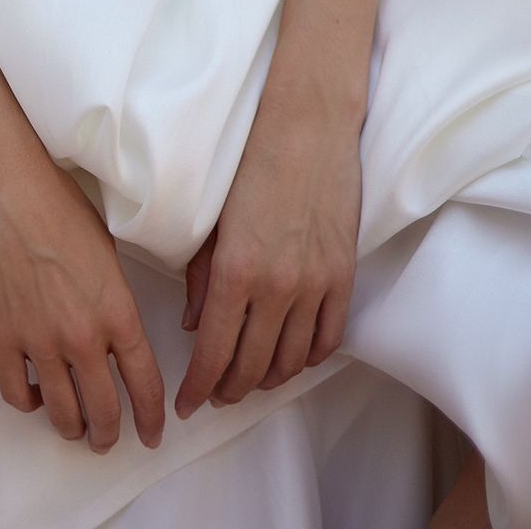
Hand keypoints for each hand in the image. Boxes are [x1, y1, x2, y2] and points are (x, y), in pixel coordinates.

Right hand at [0, 143, 165, 453]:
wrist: (3, 186)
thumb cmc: (59, 203)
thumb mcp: (109, 249)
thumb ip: (117, 297)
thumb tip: (119, 326)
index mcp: (117, 310)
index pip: (145, 383)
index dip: (152, 416)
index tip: (153, 434)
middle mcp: (82, 337)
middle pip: (104, 410)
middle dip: (111, 433)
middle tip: (110, 439)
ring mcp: (37, 342)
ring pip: (62, 412)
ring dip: (73, 428)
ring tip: (76, 428)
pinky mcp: (0, 338)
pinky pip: (17, 394)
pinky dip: (30, 403)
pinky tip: (36, 394)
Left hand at [174, 94, 360, 420]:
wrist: (307, 125)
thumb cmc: (251, 162)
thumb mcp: (213, 219)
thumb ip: (202, 277)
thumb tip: (196, 327)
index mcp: (235, 271)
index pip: (214, 352)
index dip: (199, 387)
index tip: (187, 405)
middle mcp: (276, 286)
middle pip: (251, 365)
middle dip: (229, 389)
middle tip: (216, 396)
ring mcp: (315, 284)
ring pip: (290, 360)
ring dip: (267, 379)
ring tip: (250, 382)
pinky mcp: (343, 276)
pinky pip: (327, 338)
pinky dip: (307, 358)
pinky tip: (291, 359)